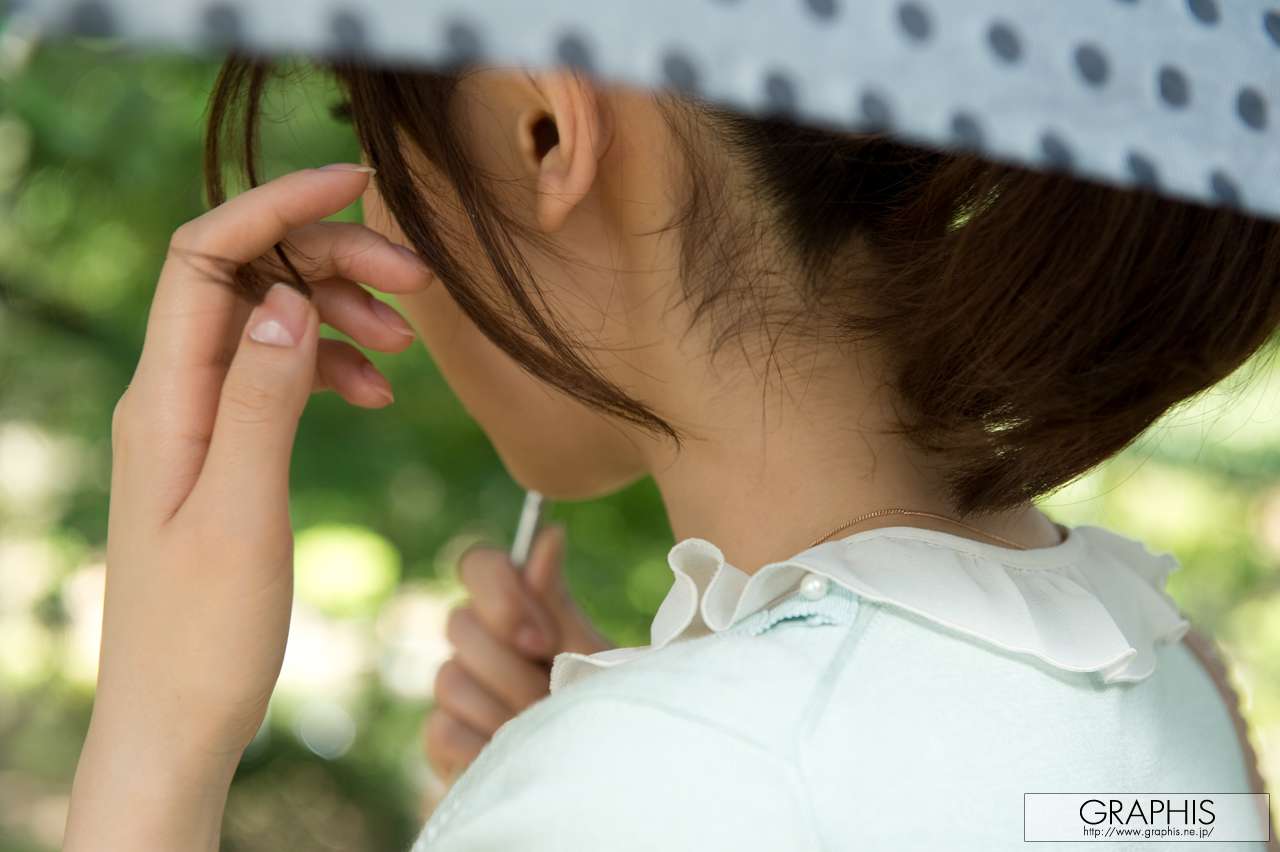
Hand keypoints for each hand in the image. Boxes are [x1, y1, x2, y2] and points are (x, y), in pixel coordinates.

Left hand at [64, 164, 433, 851]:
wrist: (177, 719)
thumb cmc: (201, 634)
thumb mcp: (239, 513)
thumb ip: (260, 399)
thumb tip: (283, 297)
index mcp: (163, 398)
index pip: (204, 255)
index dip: (275, 206)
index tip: (356, 186)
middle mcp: (170, 395)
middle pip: (245, 277)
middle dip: (329, 261)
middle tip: (417, 287)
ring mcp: (195, 421)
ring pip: (268, 321)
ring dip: (338, 314)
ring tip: (406, 347)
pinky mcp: (222, 449)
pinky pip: (276, 375)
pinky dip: (329, 365)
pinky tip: (375, 392)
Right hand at [424, 524, 613, 784]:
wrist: (598, 775)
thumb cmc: (597, 705)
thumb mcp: (588, 652)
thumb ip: (558, 601)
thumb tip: (549, 535)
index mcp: (513, 610)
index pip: (478, 565)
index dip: (500, 593)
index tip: (542, 639)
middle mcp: (477, 644)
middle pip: (460, 624)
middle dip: (512, 667)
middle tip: (550, 696)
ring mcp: (456, 690)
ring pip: (450, 678)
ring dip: (505, 712)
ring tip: (542, 731)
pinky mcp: (443, 740)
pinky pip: (442, 728)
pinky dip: (484, 746)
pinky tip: (515, 754)